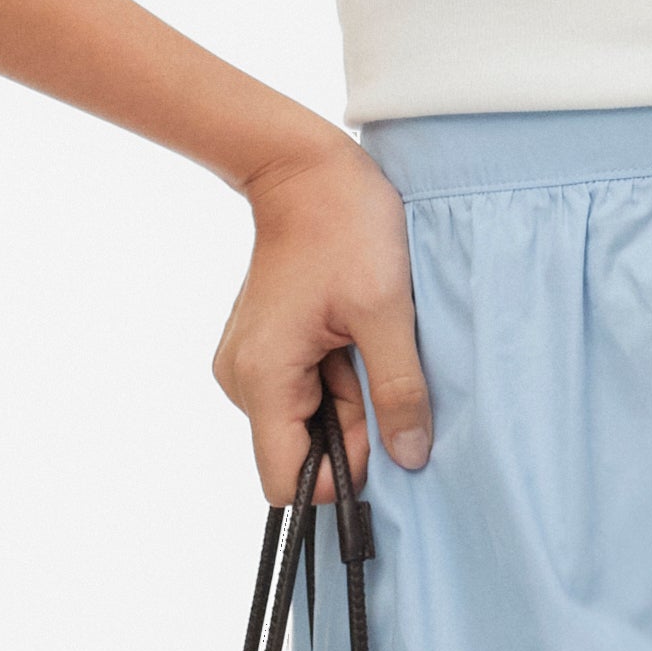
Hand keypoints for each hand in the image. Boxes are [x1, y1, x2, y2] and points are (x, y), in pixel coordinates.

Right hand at [215, 131, 432, 494]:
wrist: (305, 169)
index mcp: (262, 377)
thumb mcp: (386, 311)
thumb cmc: (344, 226)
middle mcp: (242, 380)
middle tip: (374, 362)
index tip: (377, 426)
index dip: (338, 472)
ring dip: (349, 395)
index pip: (286, 481)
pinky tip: (348, 332)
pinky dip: (337, 376)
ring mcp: (250, 365)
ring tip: (362, 337)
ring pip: (308, 421)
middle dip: (351, 424)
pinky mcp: (264, 349)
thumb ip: (399, 390)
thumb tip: (409, 457)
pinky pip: (305, 390)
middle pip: (302, 450)